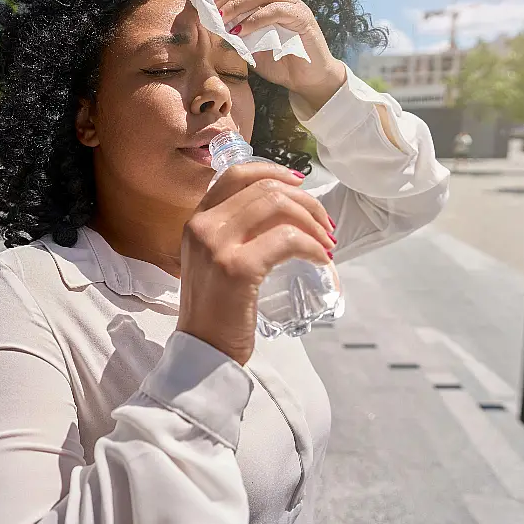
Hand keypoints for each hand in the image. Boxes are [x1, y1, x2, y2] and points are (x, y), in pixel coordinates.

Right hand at [177, 162, 335, 364]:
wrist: (203, 351)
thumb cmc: (216, 311)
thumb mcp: (213, 261)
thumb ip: (233, 234)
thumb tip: (283, 214)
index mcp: (196, 220)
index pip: (236, 174)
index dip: (273, 171)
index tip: (300, 184)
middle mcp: (202, 226)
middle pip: (264, 188)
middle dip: (306, 201)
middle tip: (326, 225)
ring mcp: (217, 245)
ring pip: (278, 205)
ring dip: (313, 221)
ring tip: (327, 243)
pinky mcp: (237, 268)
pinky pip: (287, 239)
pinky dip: (312, 245)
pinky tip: (321, 259)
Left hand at [215, 0, 347, 110]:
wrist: (308, 80)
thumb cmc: (279, 62)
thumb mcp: (250, 46)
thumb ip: (234, 33)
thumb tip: (211, 25)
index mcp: (267, 0)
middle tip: (211, 6)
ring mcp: (293, 6)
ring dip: (239, 3)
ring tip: (222, 18)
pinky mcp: (302, 19)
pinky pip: (277, 11)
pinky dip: (256, 19)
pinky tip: (240, 32)